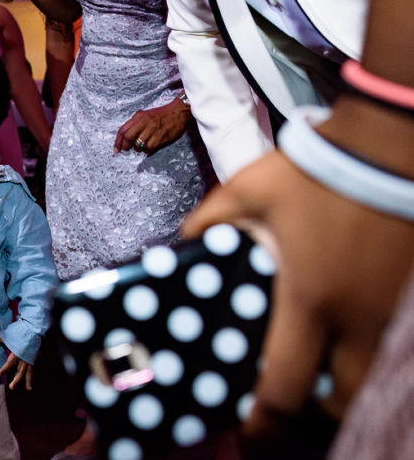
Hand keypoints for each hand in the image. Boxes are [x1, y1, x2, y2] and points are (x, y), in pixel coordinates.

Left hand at [0, 332, 32, 389]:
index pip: (10, 363)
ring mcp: (30, 358)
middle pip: (20, 371)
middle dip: (16, 380)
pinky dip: (32, 376)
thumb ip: (1, 337)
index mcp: (17, 353)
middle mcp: (24, 357)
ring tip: (28, 389)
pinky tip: (31, 383)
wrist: (33, 328)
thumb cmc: (20, 330)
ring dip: (27, 381)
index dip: (4, 369)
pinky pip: (32, 369)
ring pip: (28, 371)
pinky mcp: (33, 357)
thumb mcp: (9, 333)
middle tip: (11, 387)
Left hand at [114, 98, 190, 153]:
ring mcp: (152, 131)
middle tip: (128, 149)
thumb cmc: (161, 115)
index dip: (117, 141)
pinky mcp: (160, 138)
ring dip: (138, 148)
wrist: (178, 112)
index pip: (122, 130)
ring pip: (138, 145)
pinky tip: (151, 145)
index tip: (116, 149)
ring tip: (143, 145)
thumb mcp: (145, 115)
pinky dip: (147, 150)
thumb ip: (134, 124)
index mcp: (138, 117)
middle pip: (128, 138)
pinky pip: (149, 148)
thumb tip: (125, 136)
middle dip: (125, 146)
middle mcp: (144, 123)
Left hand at [182, 150, 413, 437]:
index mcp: (308, 300)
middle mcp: (356, 319)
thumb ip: (209, 221)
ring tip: (324, 367)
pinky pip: (397, 347)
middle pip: (342, 401)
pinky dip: (374, 352)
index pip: (283, 387)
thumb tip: (182, 243)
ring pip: (374, 378)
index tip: (248, 429)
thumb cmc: (314, 171)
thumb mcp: (247, 189)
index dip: (261, 422)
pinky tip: (354, 332)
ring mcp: (394, 312)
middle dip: (314, 411)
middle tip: (293, 395)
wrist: (388, 146)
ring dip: (347, 384)